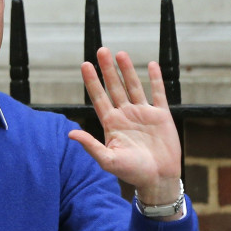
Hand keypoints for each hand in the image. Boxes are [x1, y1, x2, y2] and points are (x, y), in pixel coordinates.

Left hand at [68, 47, 181, 206]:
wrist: (158, 179)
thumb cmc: (131, 173)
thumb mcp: (108, 160)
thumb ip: (90, 145)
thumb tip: (70, 134)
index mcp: (111, 124)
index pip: (99, 98)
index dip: (92, 81)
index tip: (84, 65)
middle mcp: (125, 115)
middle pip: (114, 87)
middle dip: (107, 69)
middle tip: (101, 50)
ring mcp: (143, 114)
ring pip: (134, 87)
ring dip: (127, 70)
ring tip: (120, 53)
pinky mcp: (161, 116)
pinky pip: (158, 94)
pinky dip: (155, 80)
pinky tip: (151, 65)